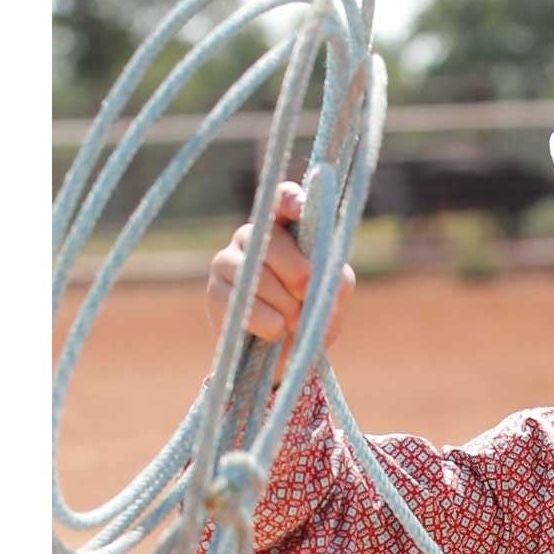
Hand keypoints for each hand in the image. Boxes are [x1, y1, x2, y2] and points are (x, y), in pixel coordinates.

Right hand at [205, 181, 355, 368]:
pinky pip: (244, 305)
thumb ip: (338, 281)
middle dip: (299, 277)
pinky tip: (276, 330)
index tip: (301, 209)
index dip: (290, 199)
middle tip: (308, 298)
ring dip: (286, 307)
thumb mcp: (334, 296)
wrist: (286, 355)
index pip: (282, 199)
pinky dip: (267, 323)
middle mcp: (253, 235)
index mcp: (283, 227)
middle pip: (275, 244)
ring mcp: (228, 260)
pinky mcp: (215, 292)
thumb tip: (334, 278)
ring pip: (260, 278)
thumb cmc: (312, 315)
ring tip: (294, 322)